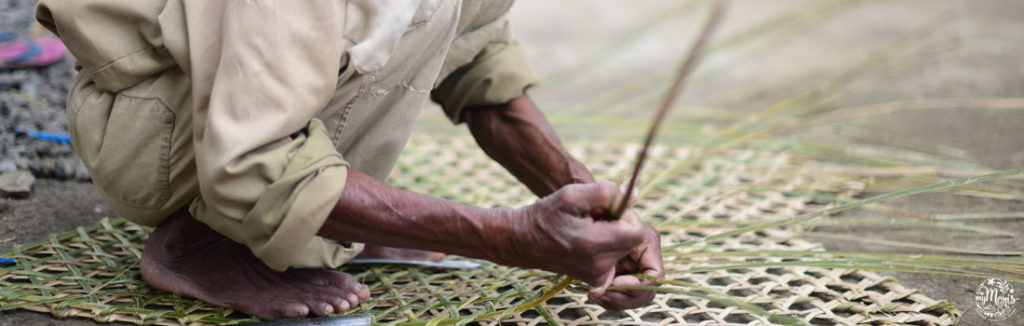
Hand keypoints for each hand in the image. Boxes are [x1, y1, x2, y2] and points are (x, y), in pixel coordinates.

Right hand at [503, 182, 645, 288]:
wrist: (523, 241)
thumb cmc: (546, 215)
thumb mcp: (572, 194)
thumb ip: (606, 192)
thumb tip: (635, 194)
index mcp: (595, 244)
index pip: (638, 232)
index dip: (628, 215)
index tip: (606, 210)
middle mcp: (599, 265)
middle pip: (633, 241)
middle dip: (621, 224)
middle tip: (595, 217)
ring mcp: (598, 276)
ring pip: (625, 250)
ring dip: (614, 235)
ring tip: (589, 228)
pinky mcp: (596, 280)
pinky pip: (616, 260)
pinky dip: (608, 247)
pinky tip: (588, 240)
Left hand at [588, 217, 663, 309]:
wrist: (591, 218)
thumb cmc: (601, 218)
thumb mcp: (609, 227)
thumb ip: (613, 248)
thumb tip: (610, 280)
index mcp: (649, 243)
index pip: (655, 276)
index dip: (636, 285)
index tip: (612, 283)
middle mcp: (648, 259)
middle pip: (647, 293)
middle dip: (623, 297)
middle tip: (602, 292)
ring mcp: (638, 271)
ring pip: (635, 299)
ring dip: (614, 301)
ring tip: (594, 295)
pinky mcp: (626, 278)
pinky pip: (622, 298)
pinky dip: (608, 301)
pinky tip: (594, 294)